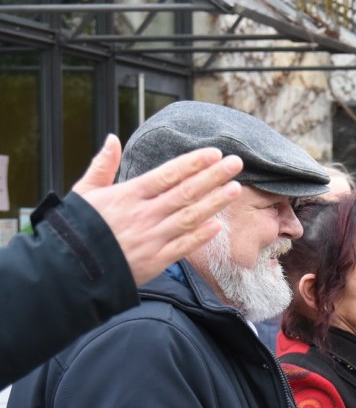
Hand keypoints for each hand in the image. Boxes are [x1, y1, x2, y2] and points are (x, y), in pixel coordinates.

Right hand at [73, 135, 242, 285]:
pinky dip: (200, 236)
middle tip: (236, 164)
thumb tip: (113, 138)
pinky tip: (218, 226)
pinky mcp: (154, 261)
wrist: (67, 268)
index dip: (192, 163)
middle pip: (185, 192)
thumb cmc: (76, 229)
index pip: (167, 175)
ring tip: (235, 189)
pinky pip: (182, 247)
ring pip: (189, 217)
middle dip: (213, 177)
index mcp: (126, 195)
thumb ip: (102, 165)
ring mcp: (151, 238)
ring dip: (214, 203)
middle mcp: (143, 215)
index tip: (214, 153)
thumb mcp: (84, 192)